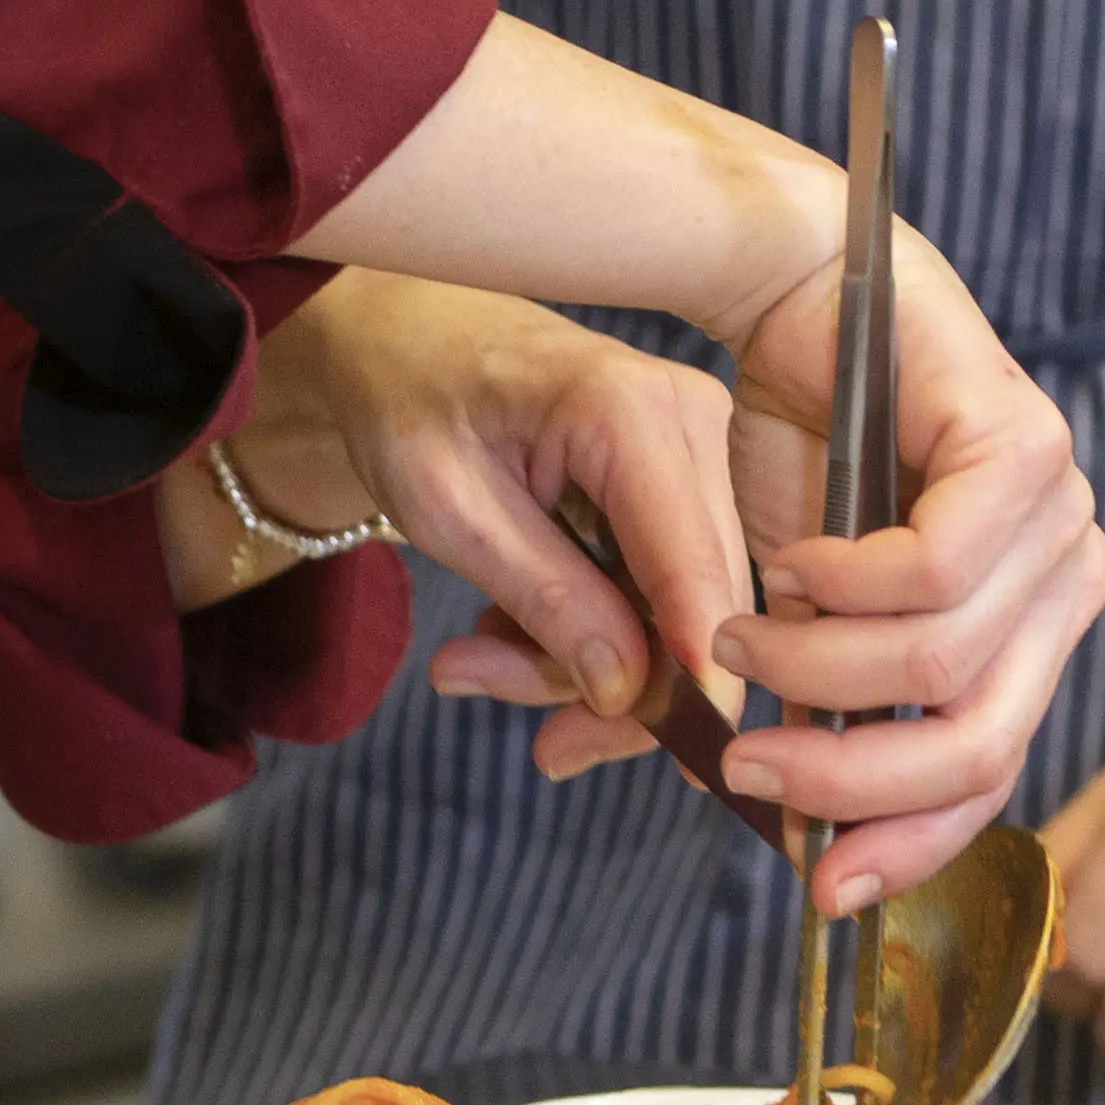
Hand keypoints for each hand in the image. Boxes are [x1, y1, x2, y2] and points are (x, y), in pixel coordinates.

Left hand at [165, 269, 749, 726]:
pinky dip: (591, 635)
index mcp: (631, 412)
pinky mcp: (684, 486)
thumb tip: (626, 688)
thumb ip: (544, 596)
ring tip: (475, 670)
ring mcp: (698, 453)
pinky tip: (511, 635)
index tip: (695, 766)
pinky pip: (662, 596)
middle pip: (702, 606)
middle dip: (620, 690)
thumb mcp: (451, 510)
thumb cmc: (411, 403)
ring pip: (683, 616)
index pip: (692, 569)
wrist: (403, 338)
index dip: (698, 675)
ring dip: (586, 669)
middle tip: (542, 749)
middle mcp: (692, 424)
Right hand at [533, 222, 1104, 914]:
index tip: (814, 884)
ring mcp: (1060, 515)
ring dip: (816, 668)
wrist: (792, 305)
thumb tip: (746, 813)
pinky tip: (792, 558)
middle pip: (979, 744)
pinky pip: (939, 568)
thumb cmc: (791, 457)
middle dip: (848, 776)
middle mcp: (1064, 582)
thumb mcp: (777, 618)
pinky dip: (842, 582)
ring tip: (741, 631)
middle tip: (747, 758)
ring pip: (946, 666)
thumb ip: (779, 712)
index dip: (906, 848)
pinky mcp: (1028, 448)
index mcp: (1025, 637)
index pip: (992, 780)